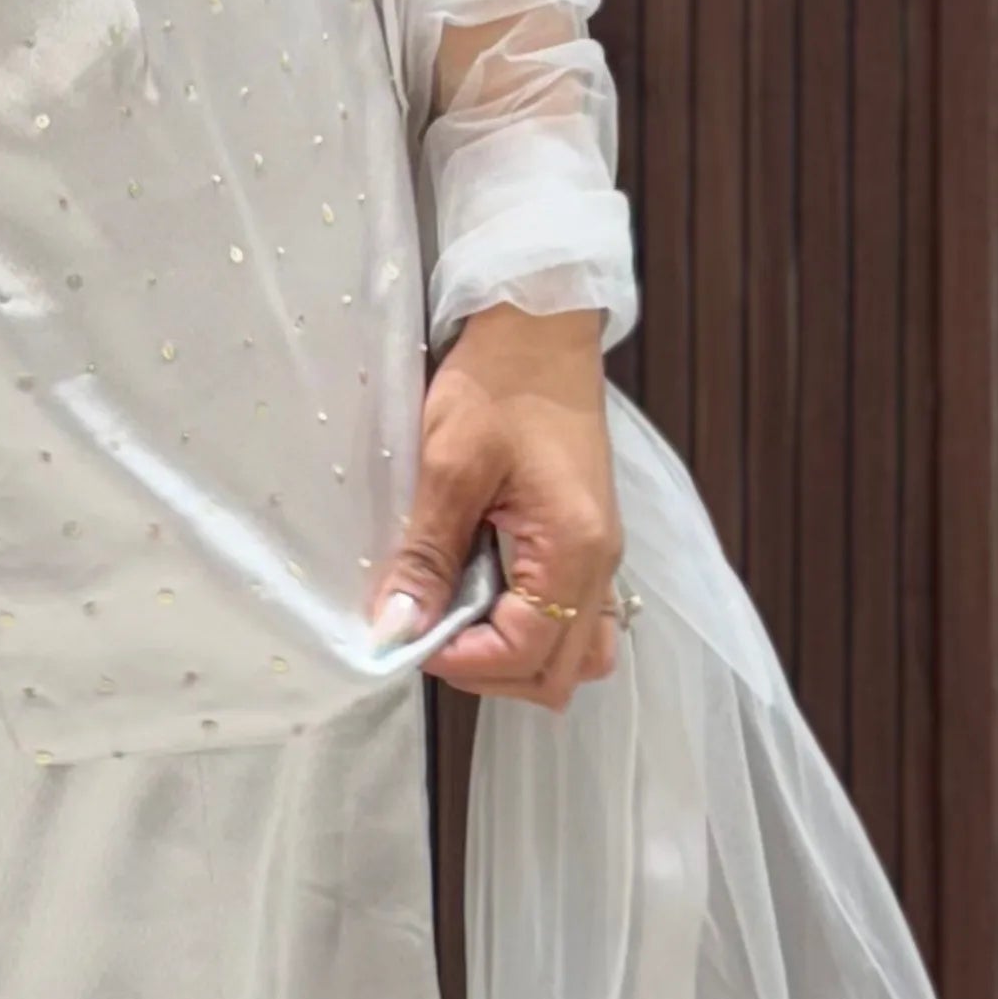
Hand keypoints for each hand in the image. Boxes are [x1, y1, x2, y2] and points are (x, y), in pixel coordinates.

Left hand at [370, 302, 622, 708]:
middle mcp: (601, 565)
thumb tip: (397, 626)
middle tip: (427, 631)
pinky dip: (528, 627)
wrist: (542, 325)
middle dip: (488, 670)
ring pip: (573, 653)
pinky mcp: (585, 541)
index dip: (461, 661)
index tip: (406, 632)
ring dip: (513, 657)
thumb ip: (427, 555)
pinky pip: (572, 618)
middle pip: (561, 673)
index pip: (526, 653)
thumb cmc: (498, 382)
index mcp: (574, 549)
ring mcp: (599, 556)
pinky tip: (480, 595)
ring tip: (456, 618)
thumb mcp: (448, 464)